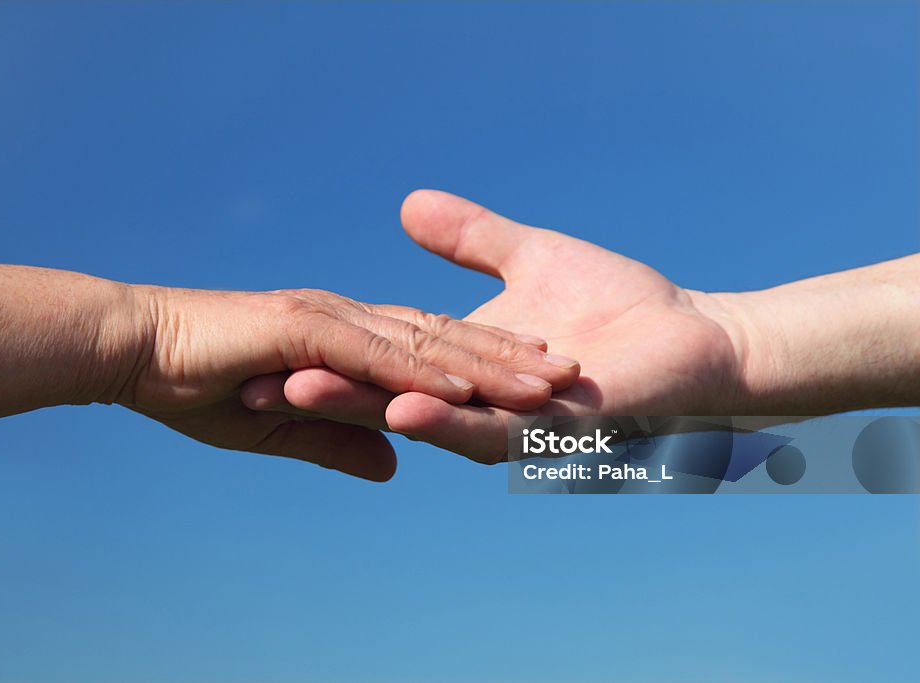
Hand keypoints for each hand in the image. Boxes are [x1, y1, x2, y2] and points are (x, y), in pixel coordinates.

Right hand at [120, 284, 580, 477]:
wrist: (131, 348)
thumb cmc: (193, 384)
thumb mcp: (280, 425)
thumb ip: (340, 439)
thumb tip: (395, 465)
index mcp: (345, 333)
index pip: (426, 345)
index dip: (482, 359)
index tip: (532, 374)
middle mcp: (347, 318)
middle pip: (444, 338)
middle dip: (508, 356)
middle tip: (568, 373)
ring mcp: (328, 318)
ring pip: (424, 341)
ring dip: (487, 361)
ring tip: (547, 379)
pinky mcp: (301, 328)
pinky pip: (374, 352)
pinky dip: (422, 368)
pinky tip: (468, 383)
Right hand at [242, 190, 749, 461]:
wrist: (700, 343)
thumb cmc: (621, 302)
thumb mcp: (528, 256)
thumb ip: (472, 240)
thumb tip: (410, 220)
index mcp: (464, 361)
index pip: (382, 355)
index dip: (323, 354)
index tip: (261, 350)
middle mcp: (477, 395)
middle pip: (387, 387)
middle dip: (325, 387)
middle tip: (254, 381)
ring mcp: (510, 415)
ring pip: (428, 411)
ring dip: (368, 405)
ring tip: (300, 394)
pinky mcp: (551, 429)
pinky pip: (493, 427)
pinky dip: (447, 420)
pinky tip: (404, 411)